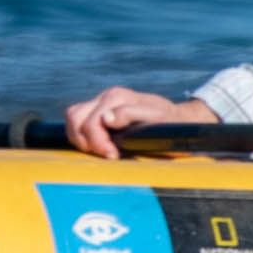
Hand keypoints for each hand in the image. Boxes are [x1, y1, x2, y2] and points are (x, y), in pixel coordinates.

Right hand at [64, 85, 209, 159]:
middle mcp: (106, 97)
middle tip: (107, 154)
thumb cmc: (170, 122)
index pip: (92, 122)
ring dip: (80, 138)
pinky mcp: (99, 112)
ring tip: (100, 150)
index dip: (99, 143)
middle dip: (86, 140)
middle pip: (75, 117)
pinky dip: (81, 135)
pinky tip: (99, 146)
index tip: (114, 156)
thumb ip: (131, 114)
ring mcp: (101, 103)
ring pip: (73, 117)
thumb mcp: (157, 117)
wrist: (179, 120)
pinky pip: (78, 121)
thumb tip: (105, 118)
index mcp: (118, 97)